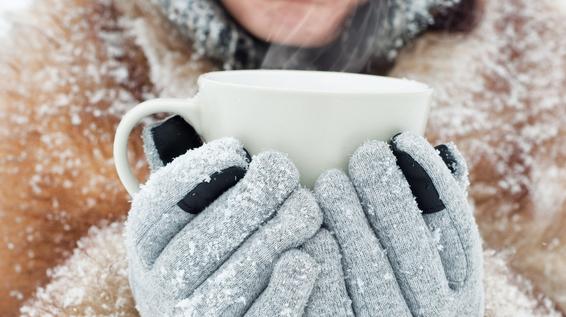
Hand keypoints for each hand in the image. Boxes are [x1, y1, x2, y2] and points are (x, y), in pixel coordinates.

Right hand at [126, 116, 322, 315]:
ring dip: (275, 236)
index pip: (161, 203)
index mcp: (145, 242)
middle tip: (284, 171)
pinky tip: (303, 260)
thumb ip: (188, 177)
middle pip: (204, 237)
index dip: (198, 171)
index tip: (237, 149)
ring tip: (306, 207)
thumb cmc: (207, 245)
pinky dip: (284, 290)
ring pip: (235, 277)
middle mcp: (159, 284)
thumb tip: (187, 115)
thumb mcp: (184, 213)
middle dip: (250, 199)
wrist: (211, 308)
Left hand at [310, 132, 482, 316]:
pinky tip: (311, 229)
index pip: (455, 228)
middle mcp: (434, 312)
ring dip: (350, 218)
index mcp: (461, 289)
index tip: (403, 140)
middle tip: (364, 155)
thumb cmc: (407, 286)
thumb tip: (444, 150)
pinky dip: (322, 257)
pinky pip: (332, 297)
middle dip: (387, 192)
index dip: (431, 179)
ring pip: (370, 267)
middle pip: (411, 245)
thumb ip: (440, 213)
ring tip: (331, 181)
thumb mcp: (439, 264)